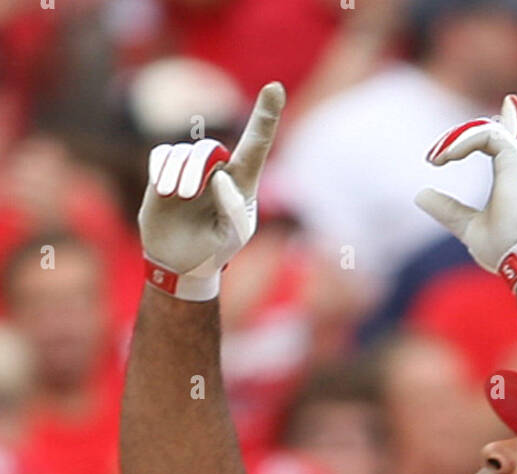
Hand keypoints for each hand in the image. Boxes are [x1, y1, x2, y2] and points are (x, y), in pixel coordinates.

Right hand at [138, 81, 285, 301]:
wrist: (182, 263)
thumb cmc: (214, 250)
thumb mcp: (231, 238)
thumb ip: (233, 209)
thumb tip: (221, 175)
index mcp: (243, 184)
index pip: (256, 146)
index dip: (266, 116)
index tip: (275, 88)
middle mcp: (219, 170)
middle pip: (210, 149)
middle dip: (196, 168)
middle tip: (187, 194)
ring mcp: (192, 169)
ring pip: (184, 152)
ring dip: (178, 173)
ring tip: (176, 196)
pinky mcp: (165, 170)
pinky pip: (162, 154)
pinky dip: (161, 169)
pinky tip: (163, 190)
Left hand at [415, 93, 516, 288]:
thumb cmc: (503, 248)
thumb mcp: (467, 225)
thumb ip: (448, 209)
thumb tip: (421, 195)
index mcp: (512, 177)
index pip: (501, 142)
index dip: (478, 133)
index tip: (445, 153)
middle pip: (496, 130)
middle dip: (460, 136)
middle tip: (434, 157)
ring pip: (485, 130)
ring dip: (455, 140)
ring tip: (434, 159)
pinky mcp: (514, 158)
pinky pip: (487, 134)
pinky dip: (462, 141)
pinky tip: (446, 157)